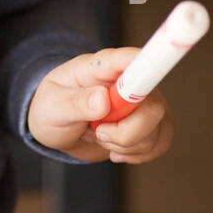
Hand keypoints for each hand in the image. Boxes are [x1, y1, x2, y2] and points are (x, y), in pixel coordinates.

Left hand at [26, 48, 173, 163]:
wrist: (58, 130)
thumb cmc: (51, 109)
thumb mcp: (52, 107)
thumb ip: (75, 103)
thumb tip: (103, 99)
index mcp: (100, 67)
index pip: (125, 58)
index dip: (142, 62)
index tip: (148, 68)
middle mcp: (128, 81)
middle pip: (152, 104)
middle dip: (127, 131)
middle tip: (98, 132)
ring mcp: (142, 101)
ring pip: (158, 127)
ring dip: (128, 145)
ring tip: (101, 137)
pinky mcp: (149, 123)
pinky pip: (161, 141)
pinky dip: (140, 154)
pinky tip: (117, 150)